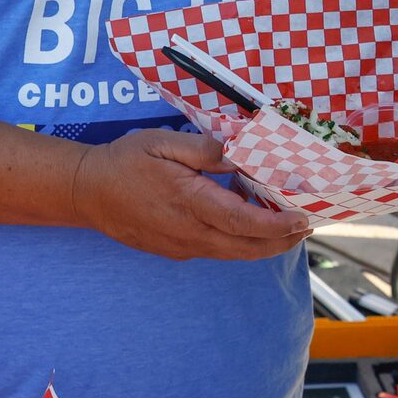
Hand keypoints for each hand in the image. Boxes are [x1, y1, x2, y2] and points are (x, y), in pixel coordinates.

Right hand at [66, 129, 314, 261]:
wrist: (87, 192)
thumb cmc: (125, 162)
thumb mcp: (164, 143)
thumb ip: (206, 150)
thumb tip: (242, 153)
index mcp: (190, 204)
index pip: (244, 222)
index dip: (279, 225)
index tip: (305, 219)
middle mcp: (190, 233)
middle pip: (248, 247)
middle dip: (283, 241)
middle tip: (310, 227)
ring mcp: (182, 247)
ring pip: (234, 253)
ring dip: (266, 245)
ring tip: (291, 229)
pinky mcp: (176, 251)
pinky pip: (218, 250)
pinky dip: (242, 242)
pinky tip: (252, 226)